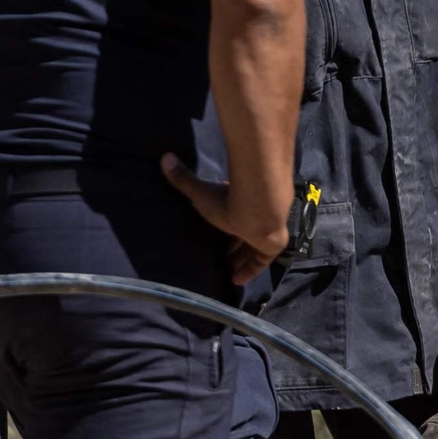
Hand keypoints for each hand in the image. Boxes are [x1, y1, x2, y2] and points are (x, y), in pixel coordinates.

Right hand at [160, 153, 286, 282]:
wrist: (259, 208)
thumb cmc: (229, 200)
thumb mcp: (200, 192)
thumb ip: (183, 178)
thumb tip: (165, 157)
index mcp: (241, 203)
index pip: (233, 218)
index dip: (225, 228)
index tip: (217, 239)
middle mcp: (255, 217)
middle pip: (243, 236)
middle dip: (233, 248)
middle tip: (220, 259)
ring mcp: (266, 232)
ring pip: (252, 249)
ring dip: (240, 261)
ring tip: (226, 273)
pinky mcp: (272, 245)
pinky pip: (260, 262)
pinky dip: (249, 271)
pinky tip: (236, 280)